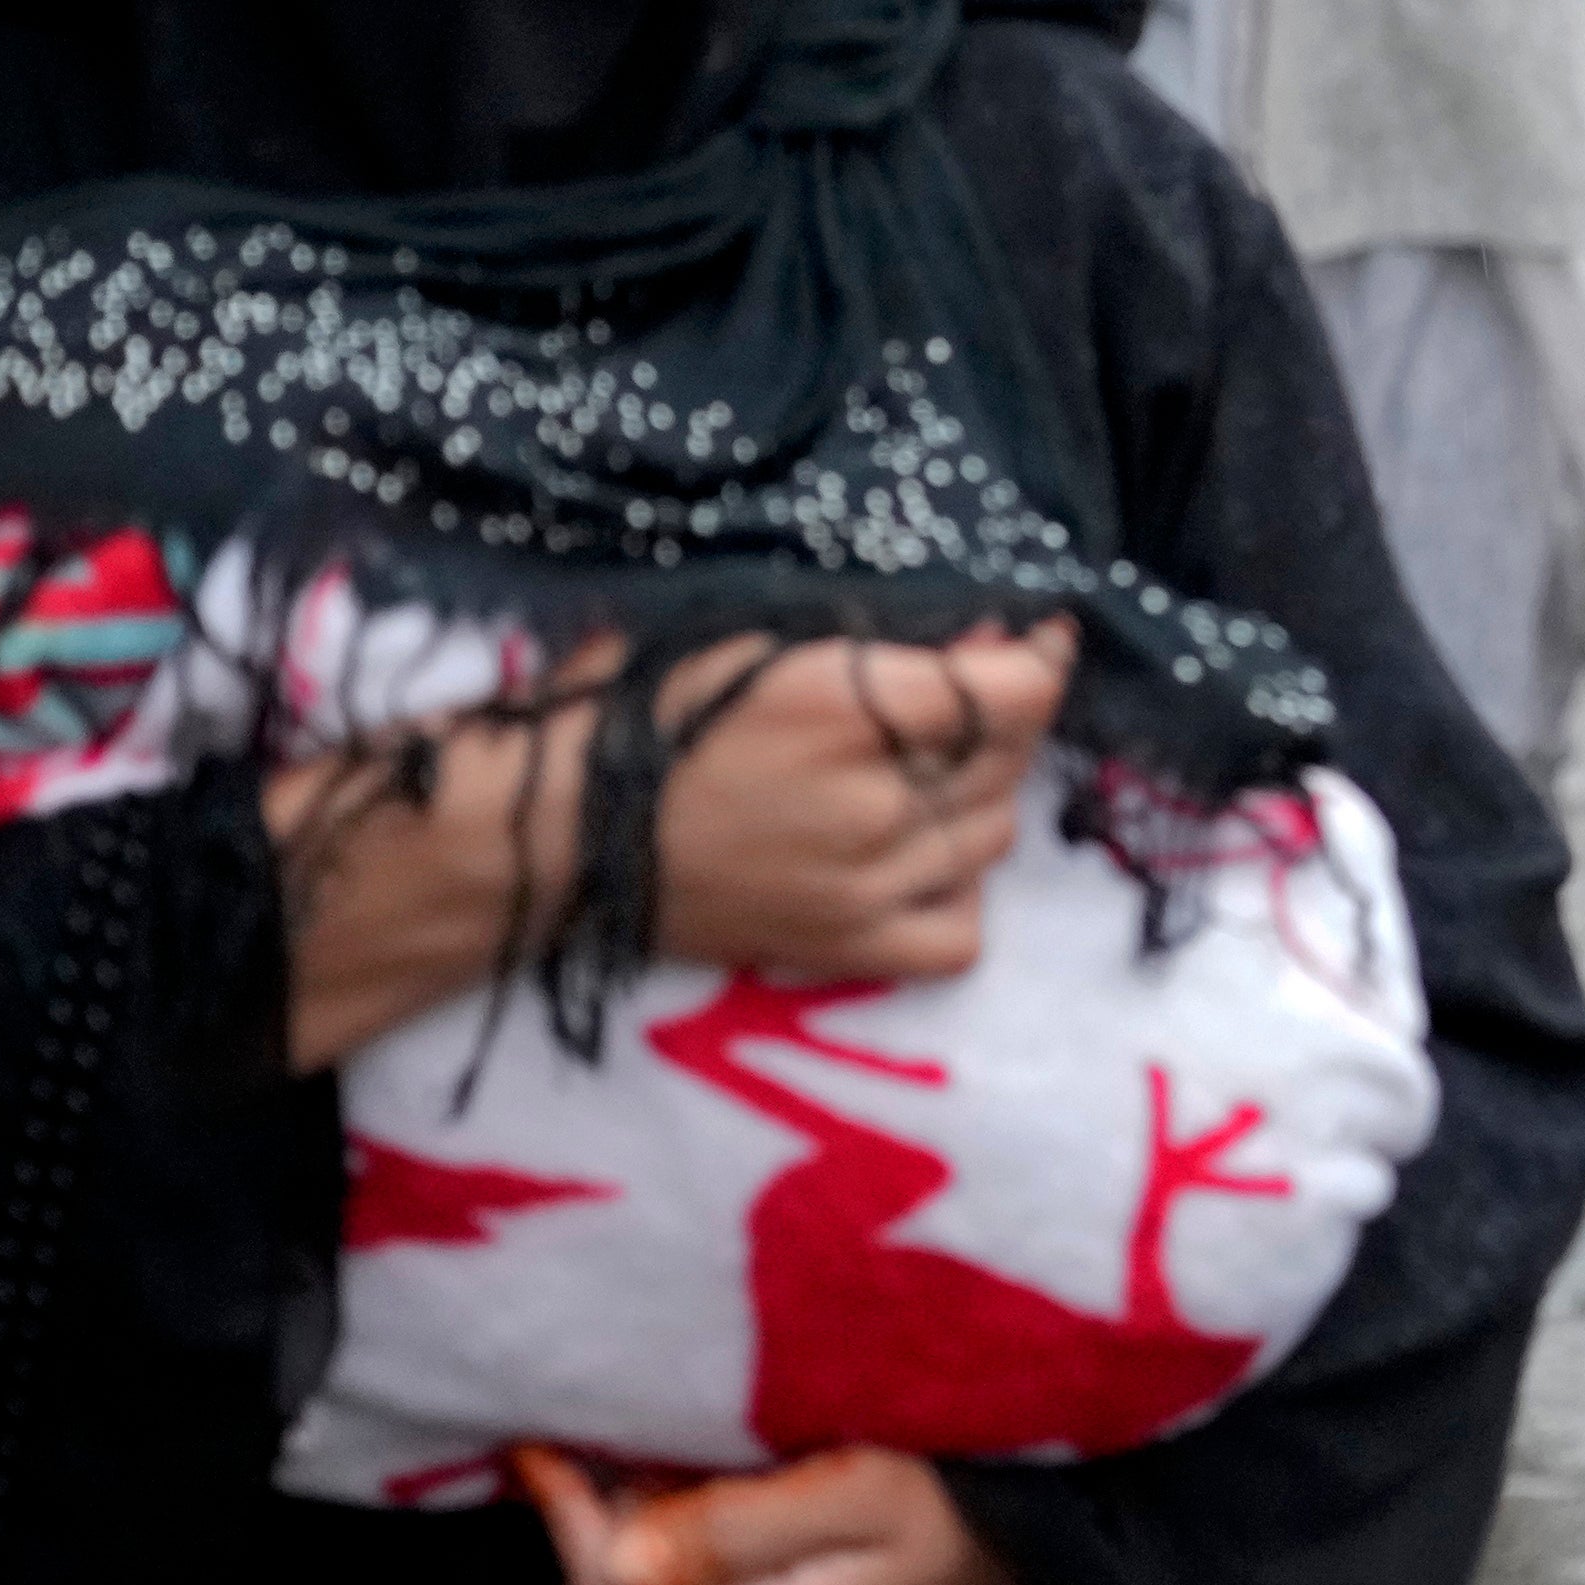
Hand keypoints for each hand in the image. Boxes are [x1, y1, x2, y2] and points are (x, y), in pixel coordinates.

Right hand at [272, 622, 1071, 1066]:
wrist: (547, 835)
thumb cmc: (631, 711)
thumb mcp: (745, 635)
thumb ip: (860, 637)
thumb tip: (976, 637)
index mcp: (837, 706)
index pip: (1011, 690)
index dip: (1037, 655)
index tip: (1026, 634)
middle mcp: (869, 804)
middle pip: (1009, 760)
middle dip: (1000, 717)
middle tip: (959, 693)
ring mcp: (862, 888)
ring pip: (993, 836)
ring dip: (978, 793)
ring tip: (926, 768)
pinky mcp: (840, 950)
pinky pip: (959, 934)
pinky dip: (958, 892)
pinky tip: (921, 858)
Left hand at [516, 1444, 1018, 1584]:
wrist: (1052, 1525)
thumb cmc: (968, 1484)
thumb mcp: (862, 1484)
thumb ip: (736, 1525)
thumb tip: (613, 1558)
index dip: (568, 1513)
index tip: (554, 1428)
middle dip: (592, 1521)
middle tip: (623, 1427)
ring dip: (627, 1527)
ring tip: (672, 1445)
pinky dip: (663, 1541)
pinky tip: (704, 1481)